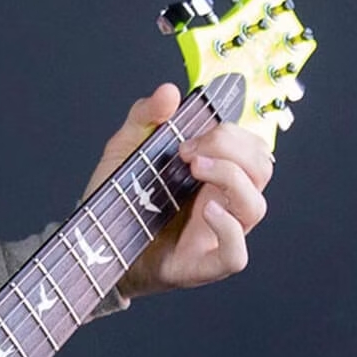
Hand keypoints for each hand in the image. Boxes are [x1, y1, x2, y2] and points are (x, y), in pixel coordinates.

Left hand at [80, 83, 271, 301]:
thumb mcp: (125, 148)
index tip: (188, 136)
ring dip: (231, 179)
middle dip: (231, 148)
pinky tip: (207, 211)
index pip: (250, 146)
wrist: (95, 247)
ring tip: (195, 170)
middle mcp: (224, 201)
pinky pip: (237, 253)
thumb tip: (171, 91)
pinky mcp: (205, 265)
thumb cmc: (120, 201)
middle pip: (261, 168)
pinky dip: (228, 229)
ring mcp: (218, 234)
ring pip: (255, 206)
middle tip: (188, 152)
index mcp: (214, 172)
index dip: (229, 133)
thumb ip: (145, 115)